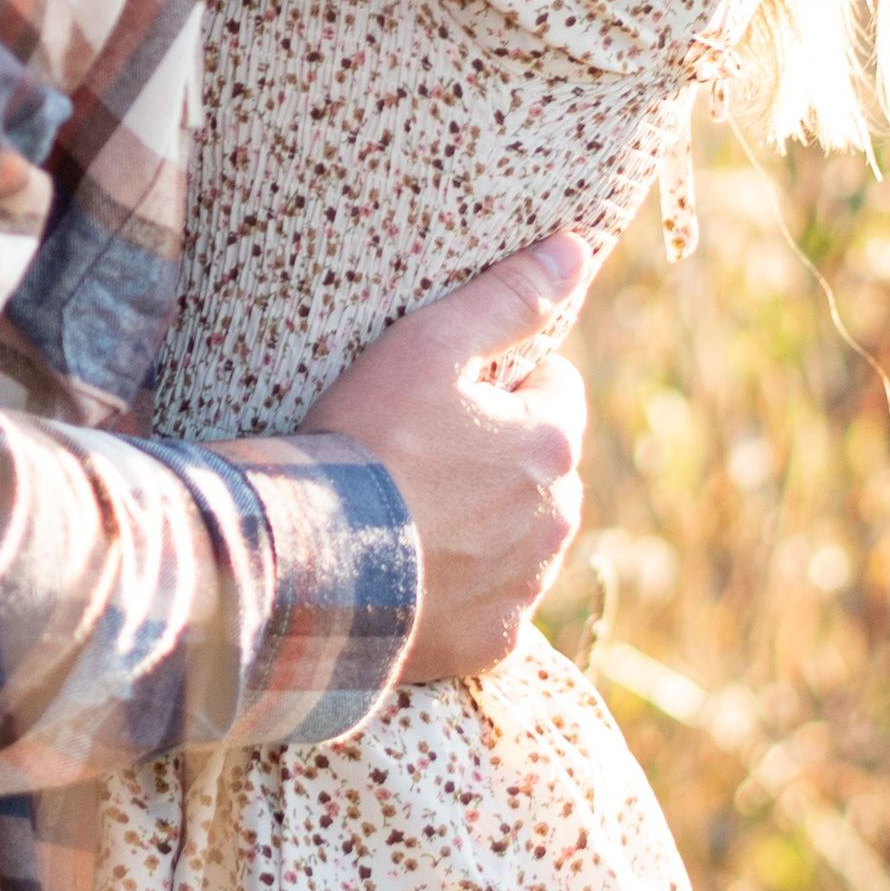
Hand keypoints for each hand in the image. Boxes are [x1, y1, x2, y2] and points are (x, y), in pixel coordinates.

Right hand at [295, 228, 596, 684]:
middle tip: (417, 454)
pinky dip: (463, 590)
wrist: (311, 565)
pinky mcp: (489, 642)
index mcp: (550, 443)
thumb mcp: (427, 346)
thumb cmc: (366, 442)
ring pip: (521, 538)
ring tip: (408, 512)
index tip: (444, 394)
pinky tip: (410, 571)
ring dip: (485, 523)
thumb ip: (507, 297)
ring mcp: (524, 587)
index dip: (502, 385)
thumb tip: (577, 247)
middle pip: (541, 469)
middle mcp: (556, 519)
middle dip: (500, 458)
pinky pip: (491, 606)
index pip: (555, 392)